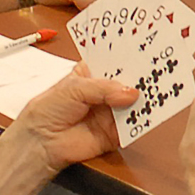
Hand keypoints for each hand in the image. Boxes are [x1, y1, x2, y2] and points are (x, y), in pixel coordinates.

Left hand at [0, 64, 139, 171]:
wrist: (41, 142)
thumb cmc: (47, 110)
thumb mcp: (73, 88)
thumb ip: (103, 88)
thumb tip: (130, 92)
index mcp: (92, 74)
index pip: (115, 62)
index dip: (128, 57)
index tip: (144, 52)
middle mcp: (104, 92)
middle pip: (129, 82)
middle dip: (140, 77)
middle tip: (151, 73)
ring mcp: (111, 111)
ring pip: (134, 103)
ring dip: (143, 99)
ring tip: (152, 91)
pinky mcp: (116, 131)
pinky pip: (134, 126)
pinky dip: (141, 120)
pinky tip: (145, 113)